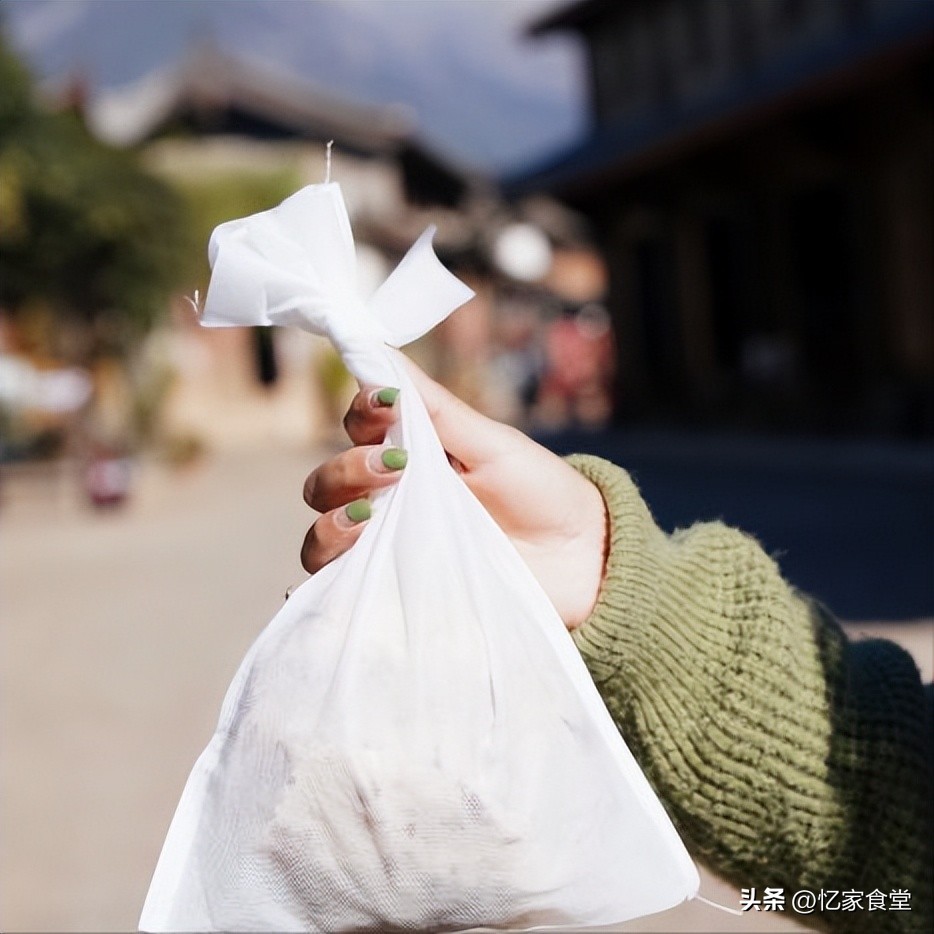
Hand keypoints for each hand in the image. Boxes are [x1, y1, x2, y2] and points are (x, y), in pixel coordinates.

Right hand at [301, 358, 607, 628]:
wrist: (581, 562)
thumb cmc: (540, 492)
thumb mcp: (491, 443)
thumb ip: (436, 408)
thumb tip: (380, 349)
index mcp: (409, 456)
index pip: (354, 428)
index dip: (359, 414)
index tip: (385, 407)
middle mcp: (389, 501)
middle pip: (327, 483)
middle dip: (346, 469)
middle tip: (394, 469)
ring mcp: (390, 549)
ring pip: (322, 536)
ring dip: (332, 522)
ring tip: (369, 517)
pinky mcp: (397, 593)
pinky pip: (341, 590)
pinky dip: (323, 582)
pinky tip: (337, 569)